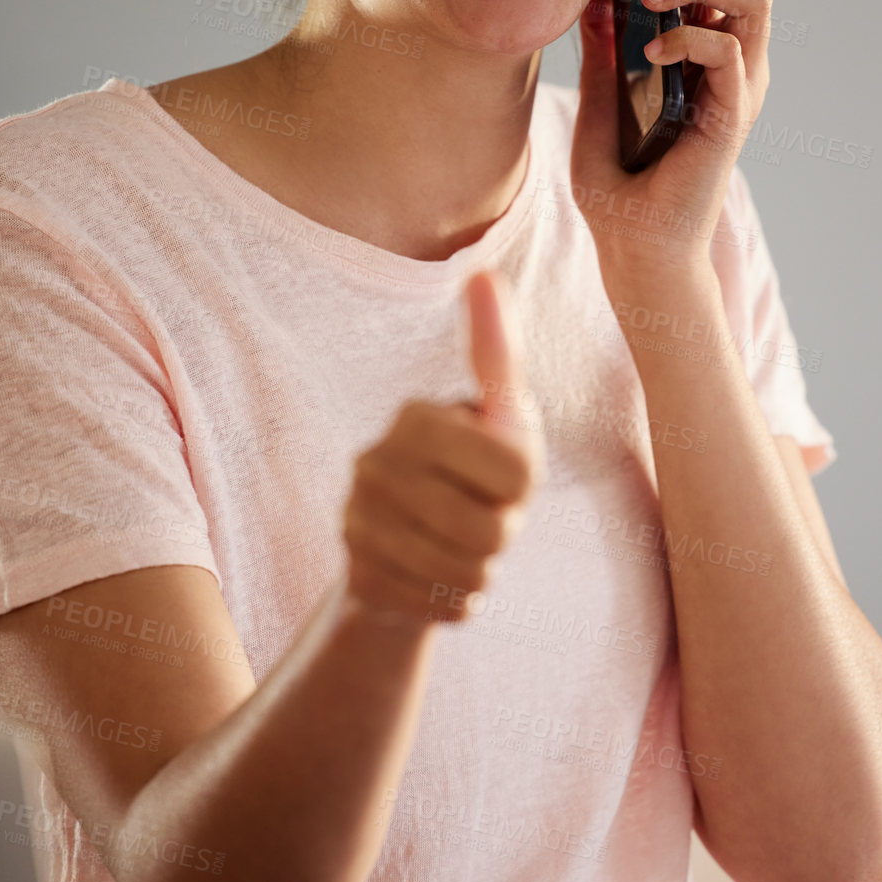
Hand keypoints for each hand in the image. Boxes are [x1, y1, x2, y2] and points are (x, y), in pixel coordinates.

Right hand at [341, 270, 544, 626]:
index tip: (500, 474)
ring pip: (469, 573)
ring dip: (481, 569)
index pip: (516, 470)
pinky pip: (445, 608)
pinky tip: (435, 577)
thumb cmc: (475, 468)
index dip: (523, 485)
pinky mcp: (357, 579)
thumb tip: (484, 273)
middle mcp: (374, 463)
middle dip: (504, 534)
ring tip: (458, 545)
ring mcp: (358, 523)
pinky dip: (457, 602)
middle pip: (493, 529)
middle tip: (481, 517)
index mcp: (416, 416)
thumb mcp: (500, 412)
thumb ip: (497, 351)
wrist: (409, 547)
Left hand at [570, 0, 772, 280]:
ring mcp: (737, 86)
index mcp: (703, 52)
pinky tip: (650, 51)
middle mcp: (731, 62)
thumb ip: (602, 48)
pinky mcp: (732, 113)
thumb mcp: (596, 99)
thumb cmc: (617, 186)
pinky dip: (689, 35)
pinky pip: (730, 47)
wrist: (630, 248)